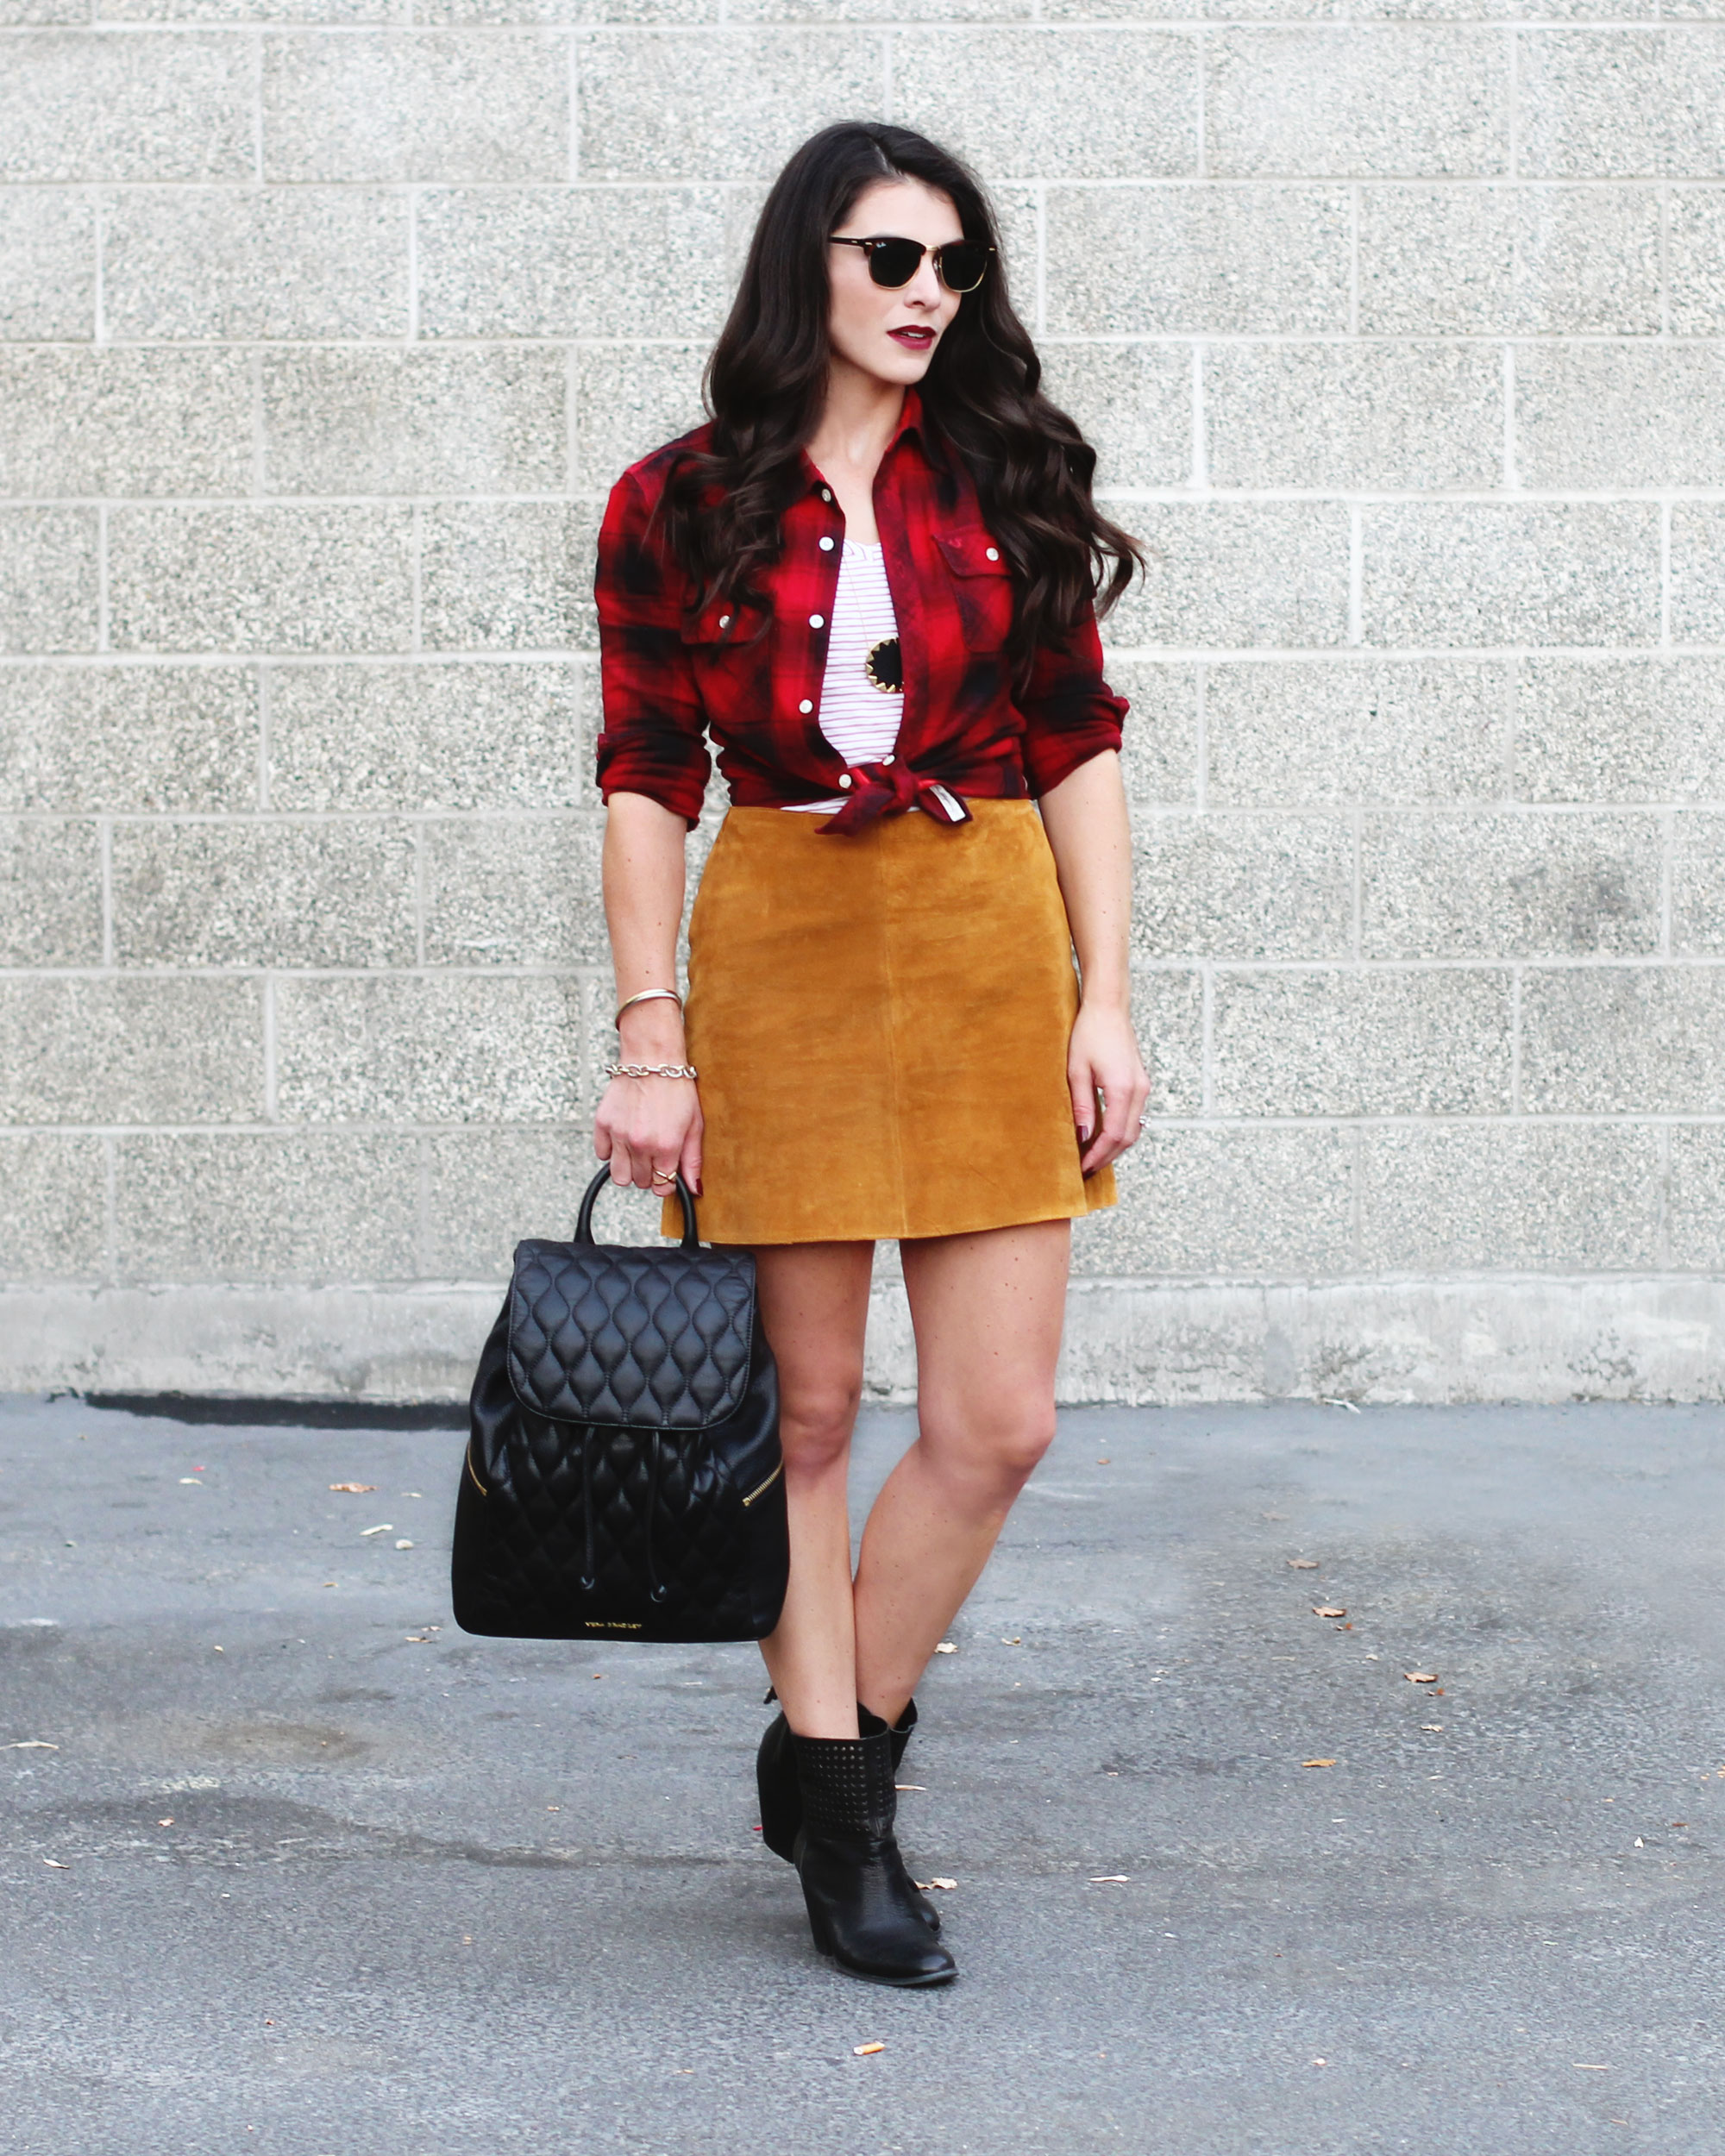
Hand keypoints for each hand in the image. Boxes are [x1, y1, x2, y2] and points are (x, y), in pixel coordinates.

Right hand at [594, 1074, 703, 1196]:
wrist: (652, 1059)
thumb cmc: (677, 1088)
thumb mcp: (695, 1124)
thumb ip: (693, 1160)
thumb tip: (695, 1189)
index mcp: (667, 1146)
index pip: (662, 1185)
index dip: (666, 1182)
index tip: (667, 1174)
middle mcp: (641, 1144)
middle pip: (640, 1182)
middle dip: (649, 1174)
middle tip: (655, 1156)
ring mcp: (619, 1135)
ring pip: (619, 1176)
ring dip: (629, 1169)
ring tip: (638, 1152)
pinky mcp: (603, 1124)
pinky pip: (602, 1154)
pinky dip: (611, 1152)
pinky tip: (623, 1139)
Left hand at [1067, 1002, 1149, 1175]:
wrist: (1109, 1007)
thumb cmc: (1089, 1033)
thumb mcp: (1077, 1071)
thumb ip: (1082, 1106)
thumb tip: (1083, 1136)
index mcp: (1123, 1089)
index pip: (1113, 1135)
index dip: (1098, 1155)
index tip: (1083, 1168)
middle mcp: (1139, 1090)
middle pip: (1127, 1137)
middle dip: (1107, 1156)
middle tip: (1086, 1169)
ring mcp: (1143, 1086)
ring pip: (1134, 1129)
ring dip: (1115, 1146)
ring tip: (1093, 1156)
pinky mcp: (1140, 1082)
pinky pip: (1134, 1116)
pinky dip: (1120, 1131)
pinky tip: (1103, 1135)